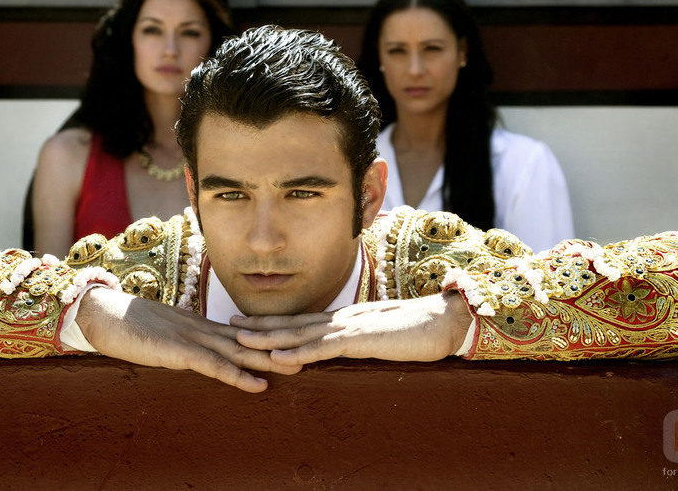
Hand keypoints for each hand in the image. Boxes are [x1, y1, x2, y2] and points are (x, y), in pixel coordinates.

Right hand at [75, 288, 301, 392]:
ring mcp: (193, 339)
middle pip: (251, 339)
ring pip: (240, 351)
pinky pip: (214, 366)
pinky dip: (237, 376)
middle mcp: (204, 330)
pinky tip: (257, 385)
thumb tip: (203, 354)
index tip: (299, 340)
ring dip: (270, 360)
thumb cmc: (130, 327)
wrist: (103, 315)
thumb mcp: (167, 336)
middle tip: (314, 351)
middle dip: (282, 345)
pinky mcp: (179, 352)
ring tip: (299, 368)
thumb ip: (188, 344)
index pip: (245, 331)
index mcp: (202, 326)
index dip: (272, 336)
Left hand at [231, 292, 472, 365]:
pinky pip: (324, 347)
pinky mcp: (362, 339)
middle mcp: (343, 319)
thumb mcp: (383, 337)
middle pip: (294, 322)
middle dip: (260, 326)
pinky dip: (298, 352)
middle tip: (230, 328)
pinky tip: (278, 357)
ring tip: (241, 341)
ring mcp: (350, 327)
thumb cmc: (420, 331)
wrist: (447, 320)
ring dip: (269, 337)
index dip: (274, 322)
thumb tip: (346, 351)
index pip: (303, 321)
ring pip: (302, 333)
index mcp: (347, 319)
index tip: (248, 324)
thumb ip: (362, 342)